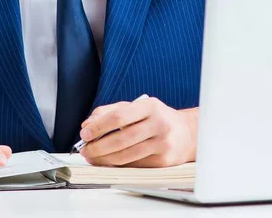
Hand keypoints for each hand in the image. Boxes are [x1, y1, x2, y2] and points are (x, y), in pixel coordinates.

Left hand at [78, 98, 196, 167]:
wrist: (187, 133)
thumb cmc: (157, 118)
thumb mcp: (136, 107)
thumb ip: (110, 111)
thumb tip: (88, 124)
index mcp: (150, 106)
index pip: (119, 116)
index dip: (98, 126)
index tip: (85, 133)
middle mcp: (158, 124)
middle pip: (121, 138)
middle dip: (98, 146)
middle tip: (85, 149)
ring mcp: (162, 143)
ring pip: (126, 155)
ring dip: (104, 158)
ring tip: (92, 157)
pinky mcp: (163, 161)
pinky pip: (134, 164)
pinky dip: (117, 164)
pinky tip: (108, 162)